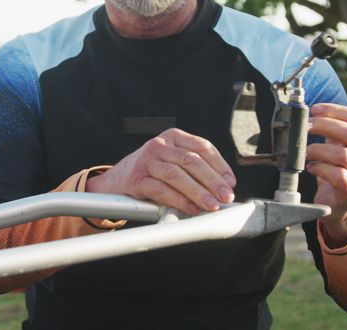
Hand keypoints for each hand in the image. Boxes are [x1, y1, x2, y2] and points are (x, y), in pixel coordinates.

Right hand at [85, 128, 236, 215]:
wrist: (116, 180)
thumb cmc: (151, 171)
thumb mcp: (171, 160)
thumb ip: (193, 168)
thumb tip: (222, 187)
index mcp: (173, 136)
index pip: (202, 146)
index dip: (219, 165)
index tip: (230, 181)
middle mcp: (159, 145)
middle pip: (191, 161)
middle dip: (213, 180)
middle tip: (226, 196)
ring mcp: (147, 160)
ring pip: (177, 175)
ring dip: (198, 192)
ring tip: (212, 205)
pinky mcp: (137, 178)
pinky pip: (161, 190)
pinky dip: (179, 201)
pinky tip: (191, 209)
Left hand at [305, 104, 346, 244]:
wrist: (344, 205)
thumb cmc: (342, 170)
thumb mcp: (345, 146)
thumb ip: (337, 130)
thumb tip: (315, 111)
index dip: (337, 110)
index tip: (316, 109)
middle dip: (325, 125)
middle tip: (307, 125)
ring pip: (343, 154)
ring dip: (319, 149)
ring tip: (307, 151)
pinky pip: (336, 175)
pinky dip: (319, 167)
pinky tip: (311, 166)